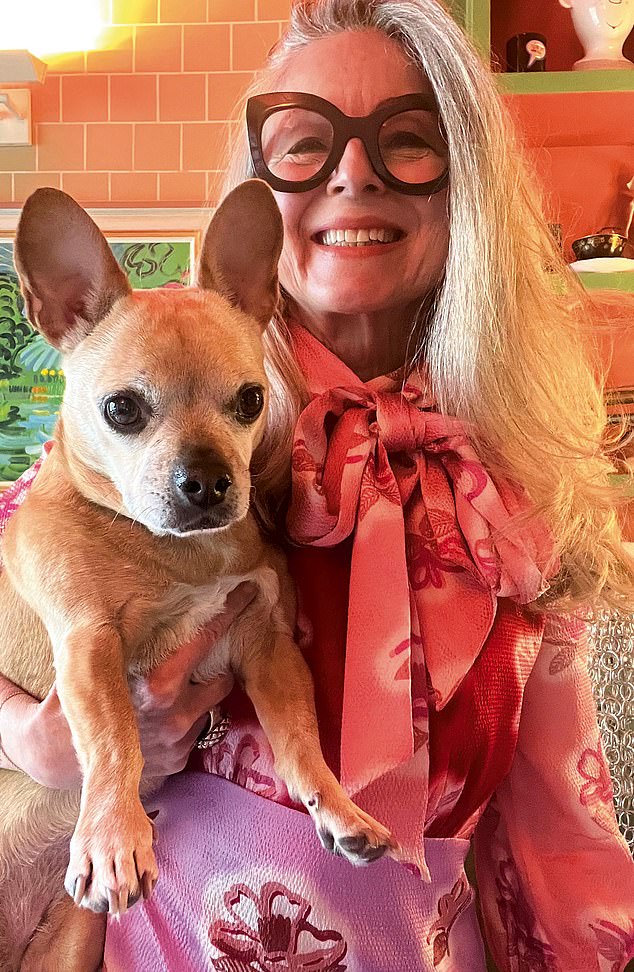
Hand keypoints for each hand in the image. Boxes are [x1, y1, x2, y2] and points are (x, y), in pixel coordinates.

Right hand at [0, 582, 255, 787]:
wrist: (53, 759)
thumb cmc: (73, 697)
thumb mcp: (92, 661)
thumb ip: (121, 638)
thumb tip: (138, 594)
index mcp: (156, 686)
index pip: (204, 641)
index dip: (227, 614)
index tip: (248, 592)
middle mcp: (174, 717)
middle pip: (222, 678)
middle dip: (221, 662)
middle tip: (219, 644)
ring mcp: (179, 744)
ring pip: (212, 705)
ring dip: (203, 691)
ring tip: (183, 681)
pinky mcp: (178, 763)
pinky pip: (198, 730)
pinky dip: (190, 716)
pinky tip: (168, 710)